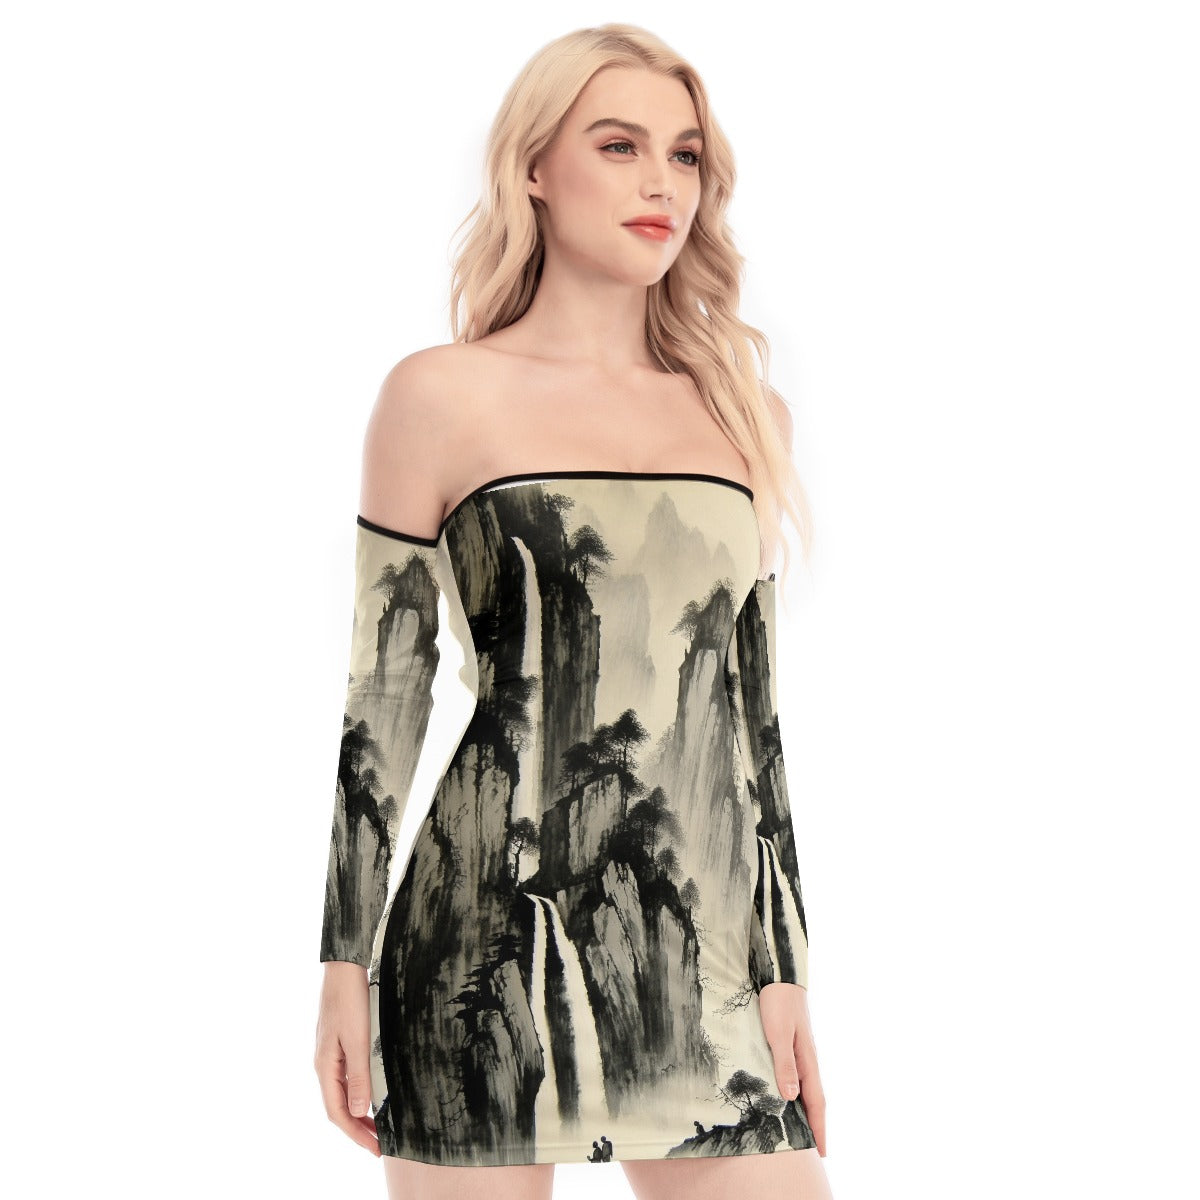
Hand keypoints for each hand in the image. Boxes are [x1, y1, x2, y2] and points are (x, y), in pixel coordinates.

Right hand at [314, 961, 379, 1155]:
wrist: (345, 968)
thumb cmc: (351, 1000)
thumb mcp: (358, 1039)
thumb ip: (359, 1076)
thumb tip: (361, 1111)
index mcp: (325, 1067)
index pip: (337, 1112)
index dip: (356, 1134)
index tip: (375, 1149)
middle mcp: (324, 1064)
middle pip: (339, 1106)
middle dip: (358, 1128)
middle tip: (381, 1143)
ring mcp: (330, 1054)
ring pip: (342, 1093)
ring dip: (359, 1112)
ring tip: (379, 1125)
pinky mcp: (338, 1043)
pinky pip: (346, 1078)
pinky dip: (359, 1092)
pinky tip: (372, 1094)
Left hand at [758, 982, 826, 1155]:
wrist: (780, 976)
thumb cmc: (778, 1003)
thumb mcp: (778, 1033)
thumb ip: (785, 1063)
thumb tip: (792, 1097)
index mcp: (807, 1061)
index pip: (816, 1102)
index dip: (819, 1128)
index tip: (822, 1153)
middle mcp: (807, 1060)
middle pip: (815, 1099)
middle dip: (817, 1125)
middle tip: (816, 1150)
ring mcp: (802, 1052)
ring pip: (808, 1088)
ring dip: (808, 1111)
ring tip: (804, 1131)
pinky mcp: (793, 1044)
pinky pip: (799, 1076)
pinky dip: (799, 1093)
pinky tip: (791, 1096)